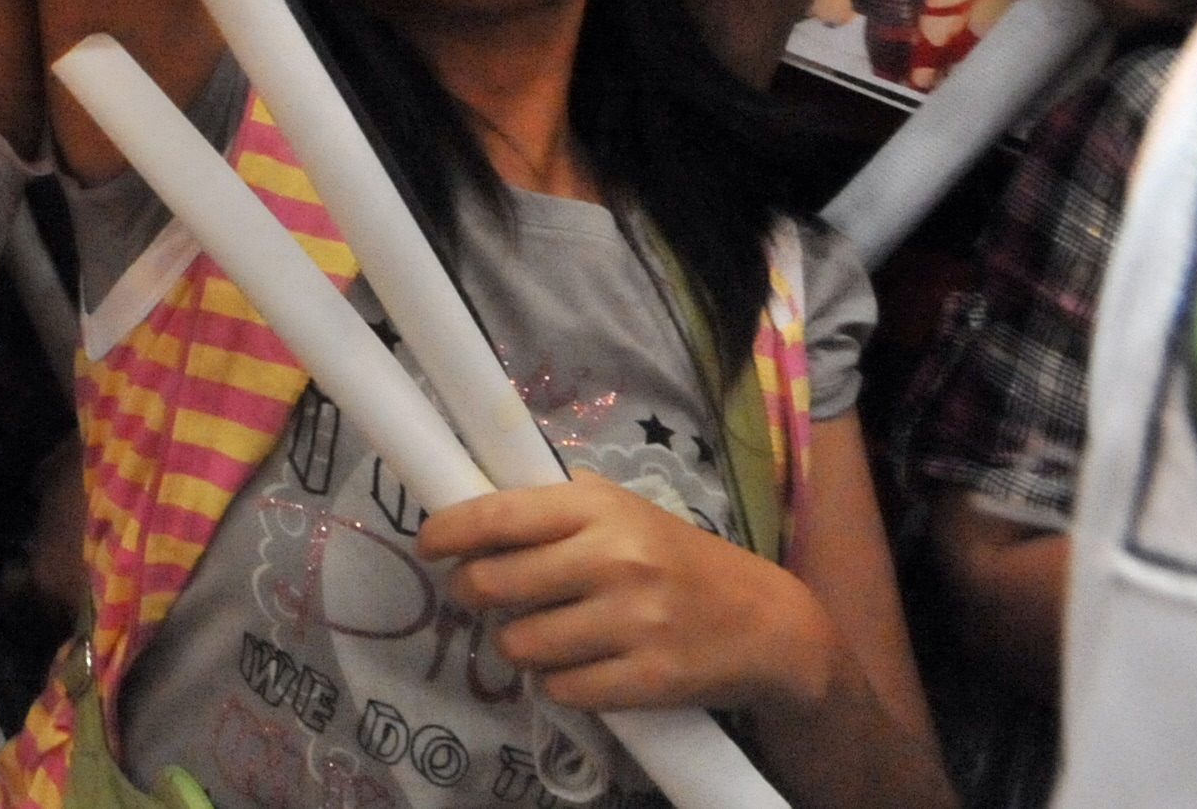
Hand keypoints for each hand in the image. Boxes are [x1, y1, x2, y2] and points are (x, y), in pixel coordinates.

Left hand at [425, 472, 830, 716]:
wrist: (768, 623)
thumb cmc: (680, 558)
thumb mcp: (625, 511)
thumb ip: (558, 508)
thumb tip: (477, 509)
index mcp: (599, 509)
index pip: (498, 515)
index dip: (448, 531)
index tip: (427, 545)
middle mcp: (613, 560)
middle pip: (493, 584)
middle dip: (470, 592)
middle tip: (476, 594)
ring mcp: (632, 622)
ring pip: (521, 644)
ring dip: (515, 644)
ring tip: (535, 633)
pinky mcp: (648, 679)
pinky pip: (563, 689)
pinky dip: (556, 683)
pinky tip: (575, 666)